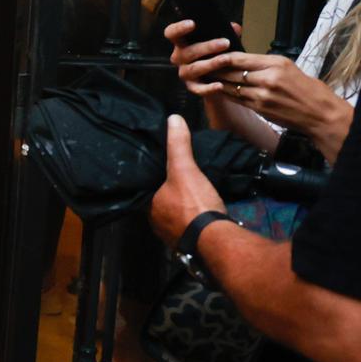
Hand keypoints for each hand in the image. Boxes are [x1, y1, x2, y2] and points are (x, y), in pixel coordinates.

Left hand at [149, 115, 224, 243]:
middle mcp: (155, 223)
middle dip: (167, 193)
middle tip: (177, 180)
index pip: (145, 189)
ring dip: (181, 207)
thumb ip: (178, 146)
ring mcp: (171, 235)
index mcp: (148, 207)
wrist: (216, 238)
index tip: (159, 171)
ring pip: (174, 215)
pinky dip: (193, 218)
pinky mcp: (189, 242)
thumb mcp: (185, 169)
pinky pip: (188, 225)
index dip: (152, 180)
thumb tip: (173, 118)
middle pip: (160, 202)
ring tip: (189, 193)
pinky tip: (200, 210)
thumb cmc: (193, 203)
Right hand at [162, 18, 239, 91]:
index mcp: (182, 43)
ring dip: (211, 64)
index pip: (172, 33)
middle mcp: (179, 58)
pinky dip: (208, 88)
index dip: (179, 28)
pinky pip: (198, 89)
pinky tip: (220, 85)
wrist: (218, 76)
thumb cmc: (216, 52)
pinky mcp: (193, 87)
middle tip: (226, 43)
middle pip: (187, 52)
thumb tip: (234, 27)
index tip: (192, 23)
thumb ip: (226, 32)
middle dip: (207, 47)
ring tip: (227, 59)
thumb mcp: (220, 40)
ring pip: (194, 68)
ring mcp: (185, 73)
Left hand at [189, 49, 350, 143]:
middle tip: (198, 65)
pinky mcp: (259, 109)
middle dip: (214, 69)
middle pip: (231, 72)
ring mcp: (261, 95)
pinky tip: (217, 89)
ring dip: (215, 82)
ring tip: (203, 76)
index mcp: (275, 64)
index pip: (239, 57)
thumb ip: (265, 64)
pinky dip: (226, 93)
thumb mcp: (288, 67)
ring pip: (230, 86)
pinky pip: (236, 99)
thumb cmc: (308, 89)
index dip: (221, 56)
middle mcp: (267, 78)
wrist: (320, 114)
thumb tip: (242, 60)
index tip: (209, 53)